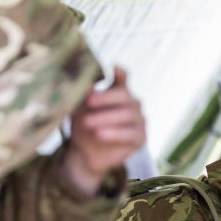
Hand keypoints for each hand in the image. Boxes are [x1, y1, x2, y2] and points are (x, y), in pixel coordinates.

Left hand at [63, 66, 145, 193]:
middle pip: (125, 96)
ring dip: (106, 118)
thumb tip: (86, 84)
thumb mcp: (79, 109)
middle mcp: (132, 104)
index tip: (115, 67)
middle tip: (89, 101)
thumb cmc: (83, 125)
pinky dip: (114, 134)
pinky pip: (130, 134)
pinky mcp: (140, 138)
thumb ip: (84, 96)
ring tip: (88, 123)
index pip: (122, 80)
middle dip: (106, 98)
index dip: (120, 74)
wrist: (85, 153)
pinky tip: (100, 134)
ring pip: (127, 115)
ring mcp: (139, 120)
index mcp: (118, 92)